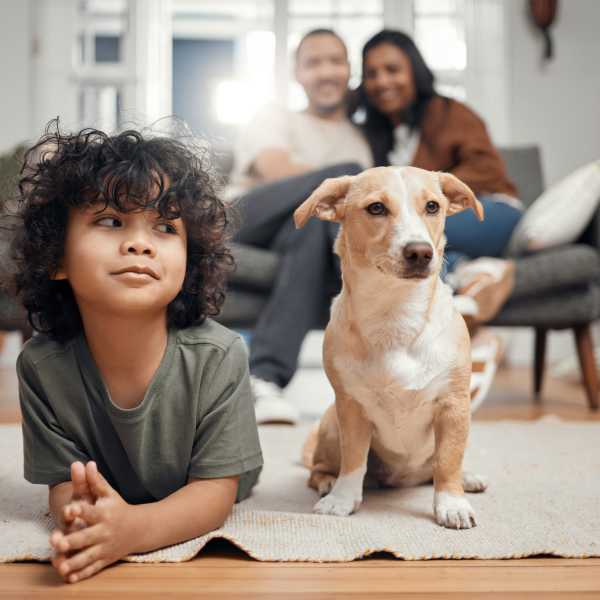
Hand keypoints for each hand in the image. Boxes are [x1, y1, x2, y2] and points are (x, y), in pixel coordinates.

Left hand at [50, 462, 137, 582]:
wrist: (140, 528)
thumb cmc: (118, 508)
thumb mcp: (109, 494)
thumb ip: (95, 481)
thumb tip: (87, 462)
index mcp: (104, 514)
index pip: (90, 511)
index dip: (79, 510)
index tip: (69, 509)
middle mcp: (104, 531)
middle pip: (86, 537)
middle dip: (72, 541)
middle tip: (58, 542)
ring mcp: (104, 547)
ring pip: (87, 557)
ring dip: (75, 562)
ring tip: (62, 567)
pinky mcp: (105, 560)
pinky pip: (92, 569)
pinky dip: (82, 574)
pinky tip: (70, 578)